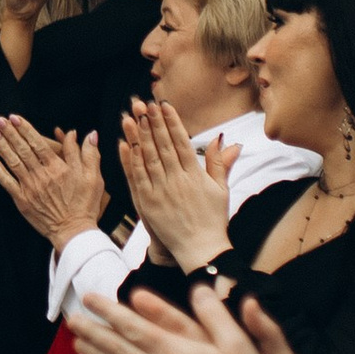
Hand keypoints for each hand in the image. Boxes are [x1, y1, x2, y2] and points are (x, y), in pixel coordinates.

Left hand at [0, 114, 104, 245]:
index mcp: (58, 168)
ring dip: (1, 146)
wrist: (74, 231)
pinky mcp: (22, 200)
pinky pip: (7, 183)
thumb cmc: (85, 204)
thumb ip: (88, 154)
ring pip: (13, 162)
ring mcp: (30, 188)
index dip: (25, 129)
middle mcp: (41, 175)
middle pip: (22, 149)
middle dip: (9, 133)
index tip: (15, 117)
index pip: (38, 143)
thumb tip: (87, 133)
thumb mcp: (93, 177)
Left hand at [66, 277, 272, 353]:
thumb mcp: (239, 343)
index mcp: (173, 349)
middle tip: (72, 320)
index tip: (89, 299)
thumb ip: (214, 314)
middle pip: (116, 347)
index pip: (132, 325)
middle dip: (92, 331)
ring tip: (77, 344)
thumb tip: (198, 289)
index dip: (108, 310)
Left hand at [117, 99, 234, 268]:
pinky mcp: (148, 203)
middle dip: (153, 122)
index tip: (164, 105)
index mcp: (195, 176)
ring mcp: (161, 191)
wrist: (201, 249)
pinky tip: (126, 144)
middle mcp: (178, 180)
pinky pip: (138, 177)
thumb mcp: (220, 190)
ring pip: (148, 158)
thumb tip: (228, 141)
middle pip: (163, 145)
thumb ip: (219, 163)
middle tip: (145, 103)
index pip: (182, 142)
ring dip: (140, 136)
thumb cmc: (213, 220)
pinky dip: (131, 160)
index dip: (172, 122)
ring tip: (133, 116)